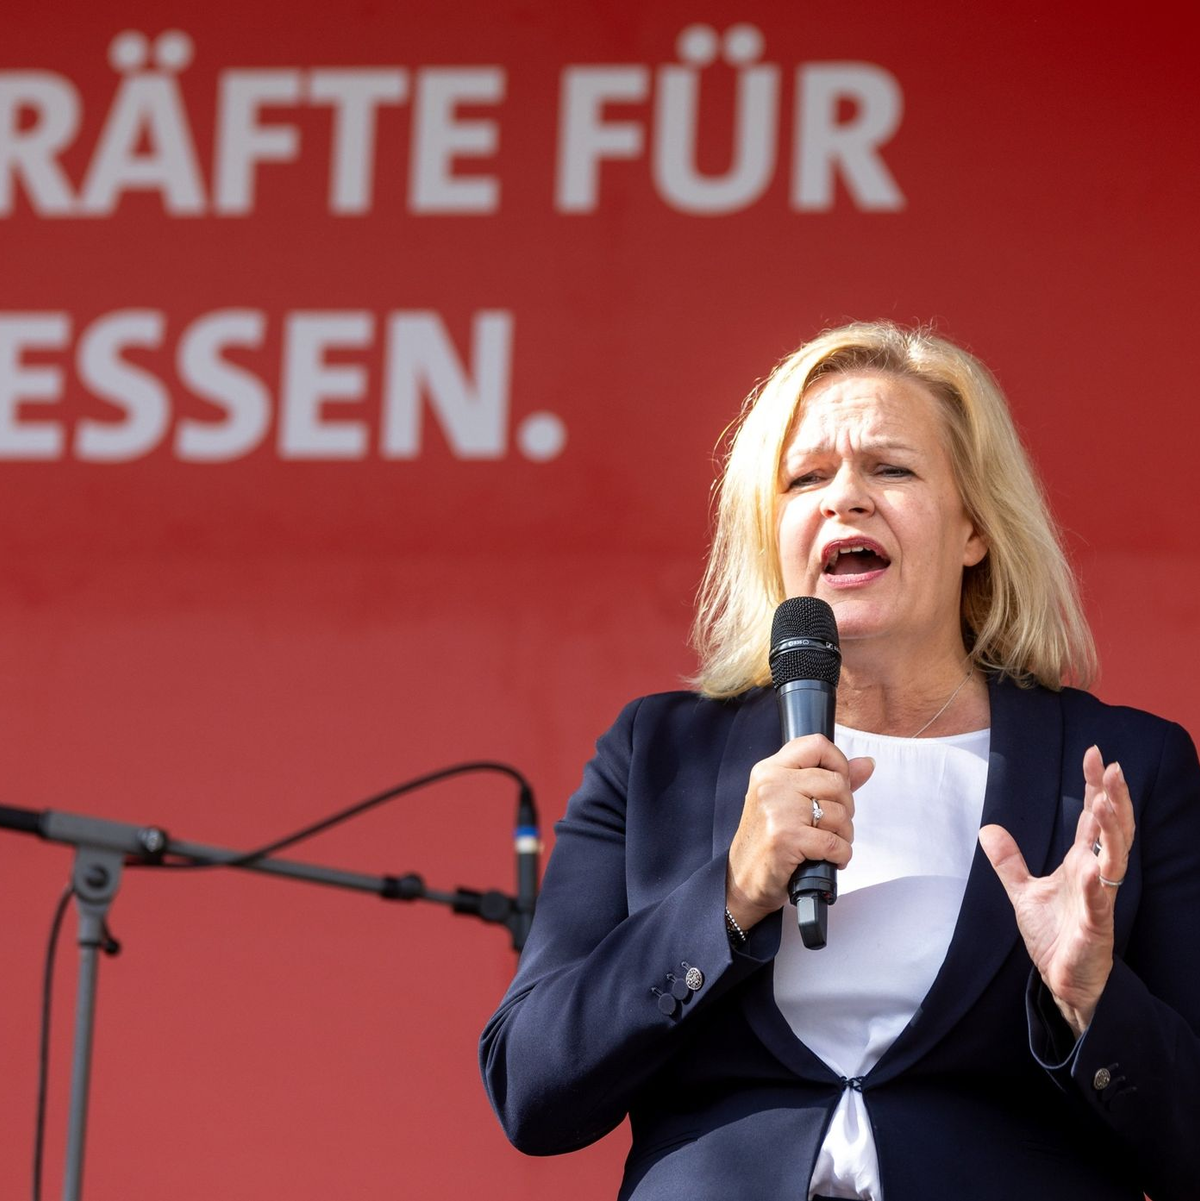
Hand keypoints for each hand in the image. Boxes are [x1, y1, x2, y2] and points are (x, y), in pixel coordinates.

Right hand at [726, 734, 873, 932]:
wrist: (742, 879)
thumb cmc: (768, 839)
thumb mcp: (789, 801)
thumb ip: (829, 779)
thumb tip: (867, 763)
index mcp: (770, 770)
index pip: (816, 745)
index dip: (838, 763)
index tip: (838, 784)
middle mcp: (772, 784)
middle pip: (835, 782)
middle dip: (845, 808)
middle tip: (831, 825)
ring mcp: (778, 810)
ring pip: (839, 814)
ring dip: (844, 836)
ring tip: (828, 844)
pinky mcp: (786, 837)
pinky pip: (835, 843)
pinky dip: (841, 856)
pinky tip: (830, 859)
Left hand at [980, 745, 1134, 1037]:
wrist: (1063, 982)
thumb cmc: (1055, 936)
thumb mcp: (1022, 892)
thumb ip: (1009, 861)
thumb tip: (988, 828)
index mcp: (1080, 864)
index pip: (1092, 818)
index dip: (1095, 787)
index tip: (1094, 754)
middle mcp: (1095, 876)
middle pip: (1111, 830)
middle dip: (1114, 799)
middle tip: (1113, 767)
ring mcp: (1098, 900)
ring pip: (1113, 859)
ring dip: (1111, 831)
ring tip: (1106, 801)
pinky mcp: (1096, 926)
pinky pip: (1098, 901)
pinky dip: (1096, 882)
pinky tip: (1091, 864)